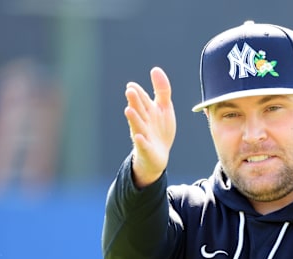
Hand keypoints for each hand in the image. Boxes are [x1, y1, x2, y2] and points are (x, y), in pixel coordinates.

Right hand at [124, 67, 175, 187]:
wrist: (158, 155)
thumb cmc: (159, 129)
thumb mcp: (164, 107)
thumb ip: (161, 89)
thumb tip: (155, 69)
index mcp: (147, 110)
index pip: (142, 99)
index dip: (138, 92)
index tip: (131, 85)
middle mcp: (143, 121)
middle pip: (139, 110)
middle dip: (134, 101)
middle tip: (129, 91)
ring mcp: (144, 135)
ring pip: (138, 126)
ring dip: (134, 118)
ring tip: (128, 110)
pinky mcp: (147, 149)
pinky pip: (143, 145)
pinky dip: (141, 141)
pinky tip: (139, 137)